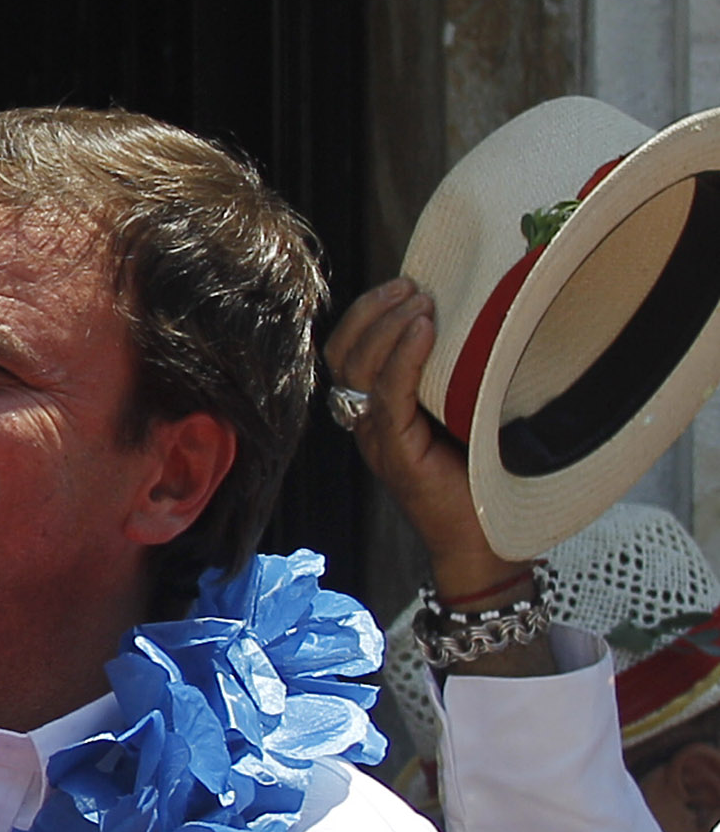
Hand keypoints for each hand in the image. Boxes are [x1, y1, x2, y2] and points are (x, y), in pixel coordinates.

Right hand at [323, 277, 508, 593]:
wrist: (488, 546)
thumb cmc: (486, 482)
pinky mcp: (397, 453)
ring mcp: (378, 440)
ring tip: (421, 302)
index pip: (348, 353)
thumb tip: (476, 327)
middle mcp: (368, 425)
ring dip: (387, 327)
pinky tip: (423, 332)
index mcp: (378, 414)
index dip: (366, 314)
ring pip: (359, 369)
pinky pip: (388, 395)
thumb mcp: (464, 416)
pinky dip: (403, 357)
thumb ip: (453, 381)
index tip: (403, 284)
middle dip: (372, 312)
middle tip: (412, 286)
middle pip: (344, 354)